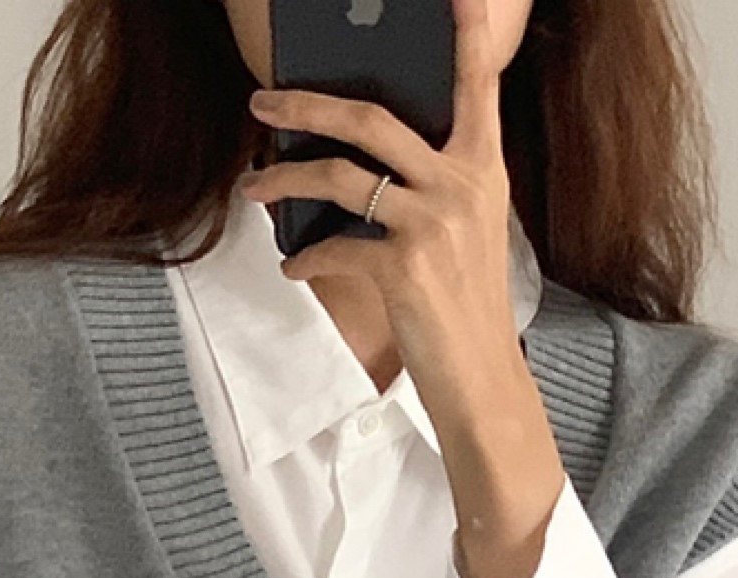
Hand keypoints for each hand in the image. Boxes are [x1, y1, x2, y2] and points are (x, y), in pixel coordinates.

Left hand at [240, 0, 564, 577]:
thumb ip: (435, 185)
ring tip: (255, 186)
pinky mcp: (404, 266)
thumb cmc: (467, 309)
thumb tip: (364, 160)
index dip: (467, 37)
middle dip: (306, 104)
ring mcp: (432, 223)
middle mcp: (461, 185)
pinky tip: (296, 269)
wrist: (482, 381)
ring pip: (339, 177)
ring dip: (284, 180)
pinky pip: (335, 248)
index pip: (476, 87)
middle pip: (371, 118)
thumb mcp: (468, 234)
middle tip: (264, 100)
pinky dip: (306, 260)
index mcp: (482, 170)